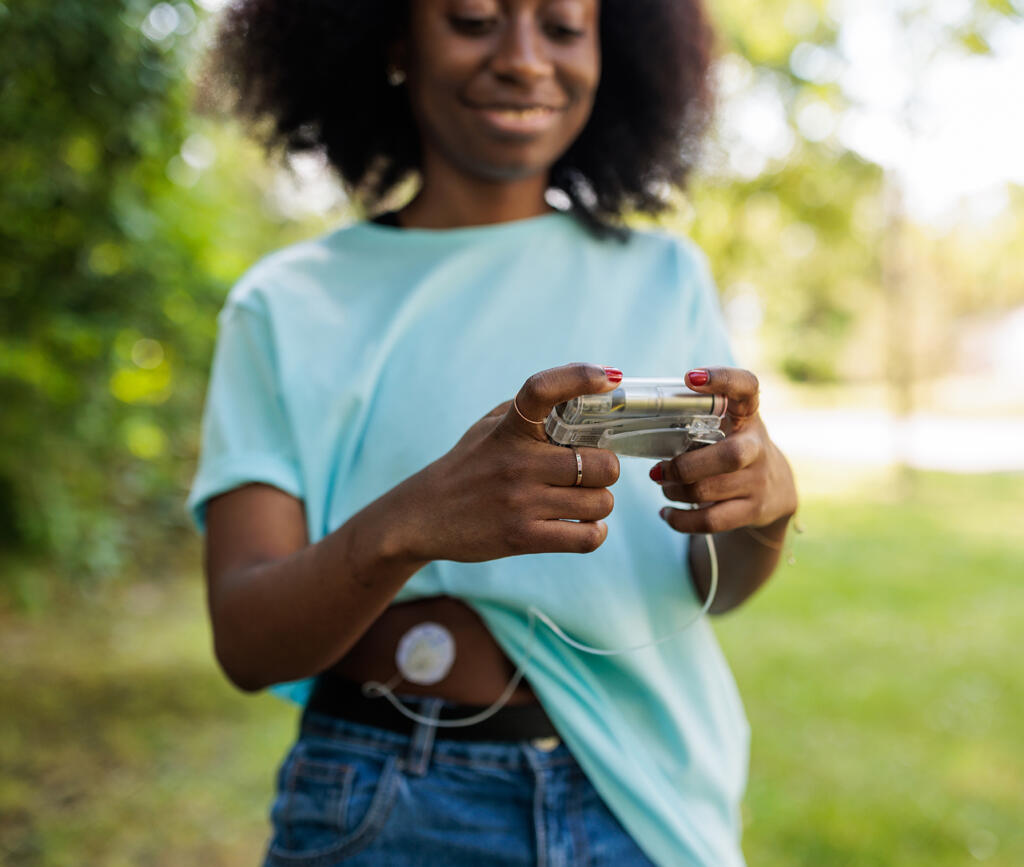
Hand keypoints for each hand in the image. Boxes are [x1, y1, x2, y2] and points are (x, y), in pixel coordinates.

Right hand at [391, 363, 621, 562]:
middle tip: (591, 472)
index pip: (543, 388)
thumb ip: (529, 411)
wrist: (421, 516)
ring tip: (582, 502)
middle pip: (601, 464)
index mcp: (510, 427)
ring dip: (599, 503)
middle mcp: (517, 461)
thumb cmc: (467, 466)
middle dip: (605, 469)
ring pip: (600, 502)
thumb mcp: (489, 427)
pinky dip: (594, 533)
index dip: (580, 376)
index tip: (607, 377)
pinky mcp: (522, 537)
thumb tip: (584, 398)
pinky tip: (583, 525)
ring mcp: (520, 501)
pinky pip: (587, 538)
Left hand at [652, 367, 796, 534]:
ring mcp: (759, 480)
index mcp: (747, 415)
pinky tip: (667, 513)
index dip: (722, 379)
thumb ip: (694, 419)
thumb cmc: (732, 447)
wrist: (775, 488)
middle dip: (684, 466)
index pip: (747, 386)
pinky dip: (681, 520)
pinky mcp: (753, 510)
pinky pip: (712, 520)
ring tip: (664, 486)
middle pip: (729, 456)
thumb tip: (636, 423)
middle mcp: (758, 446)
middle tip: (658, 470)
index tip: (691, 377)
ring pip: (712, 489)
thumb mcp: (724, 426)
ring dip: (676, 491)